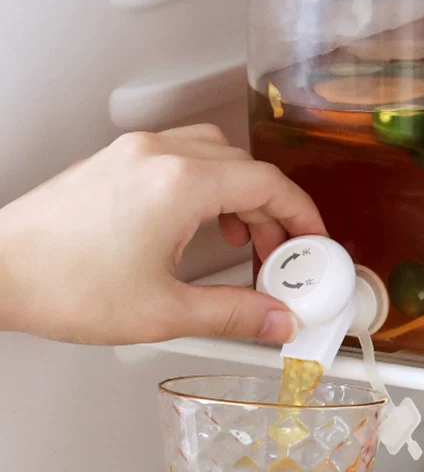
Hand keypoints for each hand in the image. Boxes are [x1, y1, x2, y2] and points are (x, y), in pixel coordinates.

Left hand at [0, 125, 325, 344]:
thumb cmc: (61, 284)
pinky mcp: (119, 159)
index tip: (313, 239)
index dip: (301, 214)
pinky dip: (209, 182)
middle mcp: (161, 155)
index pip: (268, 184)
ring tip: (245, 235)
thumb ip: (234, 314)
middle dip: (274, 210)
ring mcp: (137, 152)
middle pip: (246, 168)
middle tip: (280, 253)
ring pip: (217, 154)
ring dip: (242, 191)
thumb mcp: (162, 311)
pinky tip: (201, 219)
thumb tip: (276, 320)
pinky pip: (184, 154)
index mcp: (180, 184)